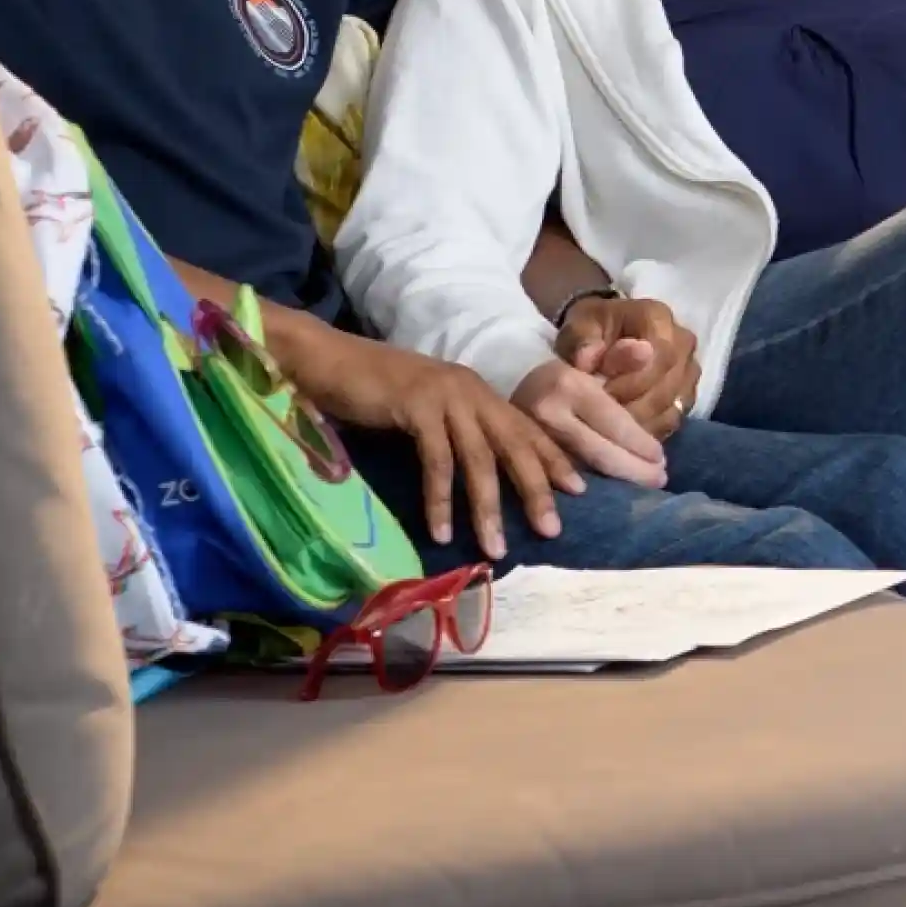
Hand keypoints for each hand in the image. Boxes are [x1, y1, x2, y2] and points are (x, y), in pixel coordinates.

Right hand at [290, 333, 581, 558]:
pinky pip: (437, 460)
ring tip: (495, 548)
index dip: (553, 458)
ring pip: (480, 459)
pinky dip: (440, 499)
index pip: (526, 428)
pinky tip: (442, 531)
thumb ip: (456, 432)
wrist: (325, 358)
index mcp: (478, 391)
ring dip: (488, 507)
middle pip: (515, 444)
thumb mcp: (428, 410)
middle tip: (552, 529)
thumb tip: (482, 474)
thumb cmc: (373, 390)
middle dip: (536, 489)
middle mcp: (470, 390)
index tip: (579, 490)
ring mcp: (445, 395)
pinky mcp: (416, 405)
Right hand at [513, 359, 670, 490]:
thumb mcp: (593, 363)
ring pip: (581, 470)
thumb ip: (622, 360)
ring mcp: (533, 440)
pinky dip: (592, 487)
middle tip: (660, 479)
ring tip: (645, 485)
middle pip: (599, 452)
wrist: (512, 387)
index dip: (640, 443)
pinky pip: (562, 480)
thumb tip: (648, 351)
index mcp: (570, 386)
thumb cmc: (564, 378)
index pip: (614, 422)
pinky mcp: (524, 459)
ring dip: (616, 481)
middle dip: (634, 470)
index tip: (662, 458)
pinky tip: (612, 493)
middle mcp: (550, 414)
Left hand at [558, 293, 700, 439]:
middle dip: (633, 404)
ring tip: (611, 424)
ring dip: (641, 421)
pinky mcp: (688, 395)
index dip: (631, 380)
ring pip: (672, 406)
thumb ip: (583, 341)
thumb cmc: (591, 330)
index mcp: (657, 317)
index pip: (659, 356)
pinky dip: (649, 429)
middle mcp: (683, 342)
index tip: (601, 392)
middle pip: (667, 385)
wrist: (605, 335)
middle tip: (603, 414)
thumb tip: (590, 361)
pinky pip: (673, 420)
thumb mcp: (578, 327)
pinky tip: (625, 431)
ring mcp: (690, 371)